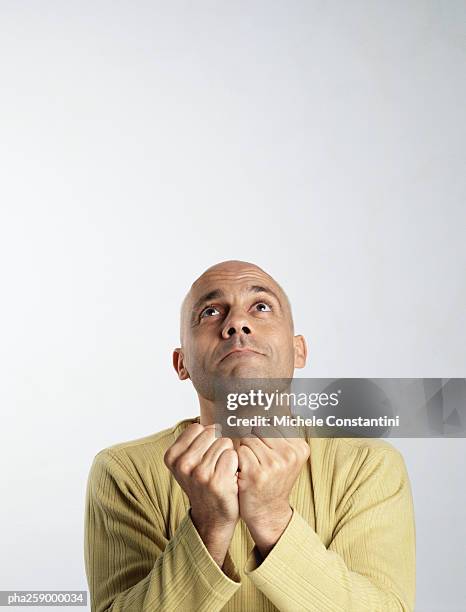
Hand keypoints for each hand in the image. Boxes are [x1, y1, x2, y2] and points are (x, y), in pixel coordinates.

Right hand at [164, 422, 239, 530]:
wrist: (212, 518)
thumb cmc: (204, 484)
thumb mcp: (189, 461)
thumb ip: (195, 438)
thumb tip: (216, 406)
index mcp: (172, 456)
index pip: (199, 428)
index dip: (208, 439)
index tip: (205, 456)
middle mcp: (183, 464)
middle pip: (213, 432)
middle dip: (219, 445)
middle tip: (215, 466)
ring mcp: (199, 473)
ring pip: (224, 443)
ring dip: (228, 455)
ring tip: (222, 472)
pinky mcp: (217, 481)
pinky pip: (233, 455)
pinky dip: (235, 464)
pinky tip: (230, 477)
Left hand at [237, 426, 309, 556]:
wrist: (268, 512)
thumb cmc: (273, 479)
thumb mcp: (285, 456)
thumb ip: (280, 432)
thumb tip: (266, 402)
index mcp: (300, 447)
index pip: (272, 422)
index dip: (262, 434)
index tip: (265, 450)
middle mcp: (290, 454)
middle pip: (259, 428)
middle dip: (253, 440)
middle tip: (257, 460)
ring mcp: (274, 464)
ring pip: (248, 438)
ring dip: (244, 451)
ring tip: (251, 466)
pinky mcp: (257, 473)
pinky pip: (240, 451)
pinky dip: (238, 460)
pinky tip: (245, 473)